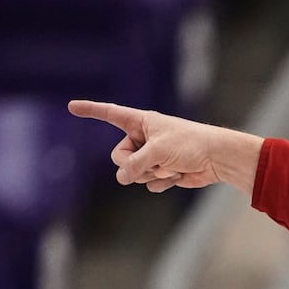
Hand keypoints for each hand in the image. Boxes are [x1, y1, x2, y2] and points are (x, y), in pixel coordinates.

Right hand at [67, 100, 260, 194]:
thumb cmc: (190, 144)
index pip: (110, 114)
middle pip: (119, 156)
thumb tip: (122, 178)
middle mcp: (143, 138)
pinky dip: (162, 182)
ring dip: (152, 173)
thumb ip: (134, 164)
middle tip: (155, 160)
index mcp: (140, 122)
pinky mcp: (161, 171)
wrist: (217, 159)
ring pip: (133, 173)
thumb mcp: (157, 151)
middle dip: (134, 164)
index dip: (91, 110)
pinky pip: (148, 182)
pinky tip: (178, 175)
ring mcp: (151, 156)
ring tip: (172, 165)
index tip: (72, 107)